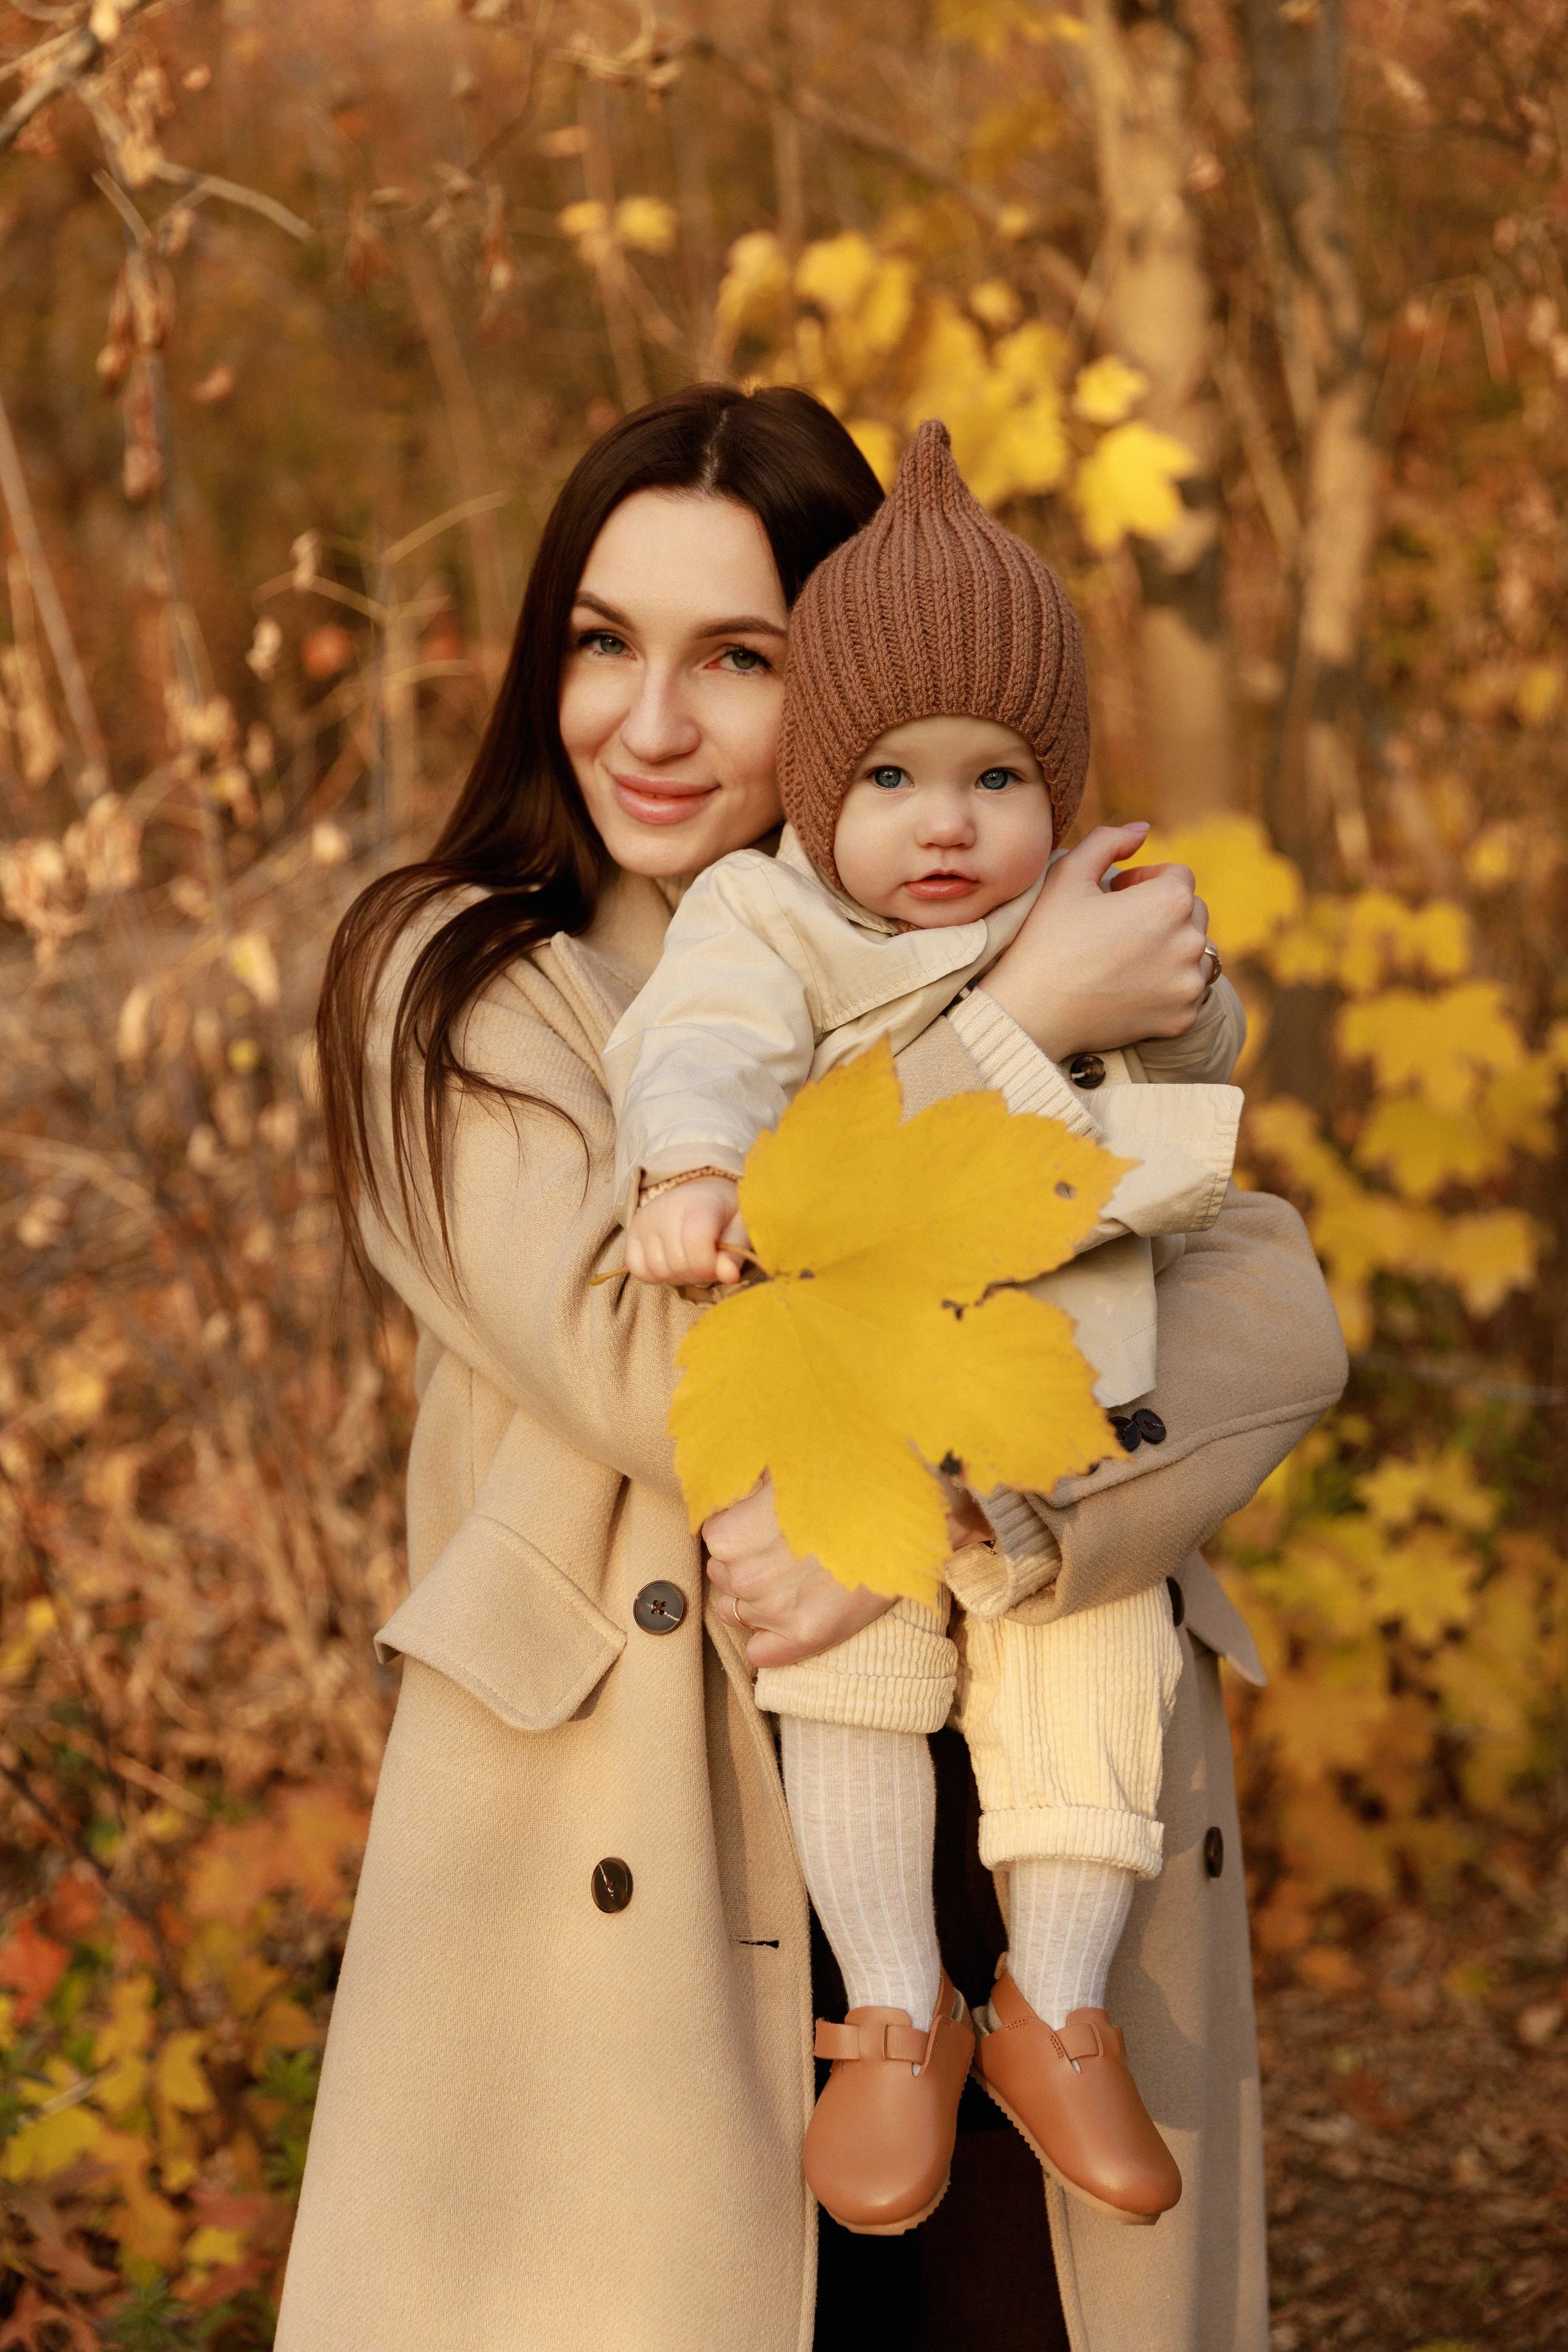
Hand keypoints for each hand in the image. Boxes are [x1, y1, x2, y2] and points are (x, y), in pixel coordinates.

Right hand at [626, 1177, 747, 1286]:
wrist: (698, 1194)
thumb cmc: (723, 1214)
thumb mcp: (740, 1229)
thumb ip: (735, 1253)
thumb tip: (729, 1276)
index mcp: (699, 1203)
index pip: (696, 1243)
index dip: (709, 1265)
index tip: (721, 1263)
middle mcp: (666, 1209)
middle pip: (678, 1264)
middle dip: (697, 1274)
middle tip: (706, 1262)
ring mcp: (644, 1220)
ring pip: (658, 1270)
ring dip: (678, 1277)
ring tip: (690, 1261)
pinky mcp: (631, 1232)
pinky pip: (638, 1270)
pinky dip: (656, 1275)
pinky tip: (671, 1263)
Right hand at [977, 821, 1211, 1059]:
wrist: (1030, 1012)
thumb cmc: (1046, 939)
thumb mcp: (1068, 874)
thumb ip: (1109, 840)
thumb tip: (1143, 830)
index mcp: (1169, 901)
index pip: (1178, 876)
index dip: (1145, 880)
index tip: (1116, 895)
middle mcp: (1191, 942)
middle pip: (1192, 912)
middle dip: (1163, 912)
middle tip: (1120, 926)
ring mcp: (1189, 984)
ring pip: (1198, 953)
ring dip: (1174, 948)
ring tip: (1131, 956)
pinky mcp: (1182, 1018)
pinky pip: (1189, 991)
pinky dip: (1170, 986)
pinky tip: (1132, 986)